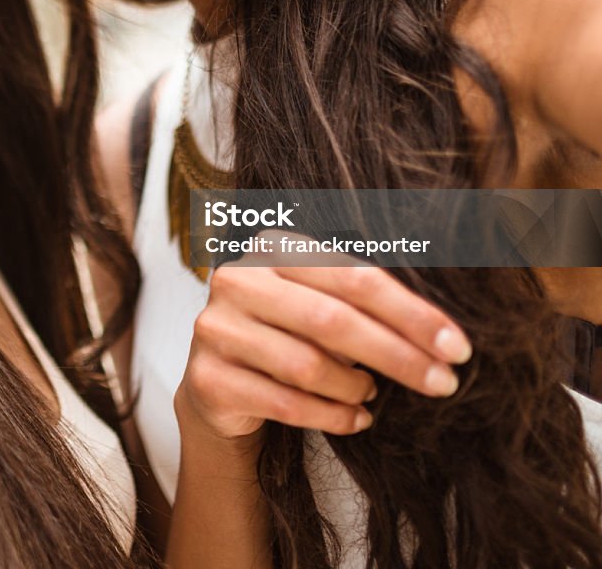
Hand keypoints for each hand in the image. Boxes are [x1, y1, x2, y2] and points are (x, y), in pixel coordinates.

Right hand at [177, 250, 471, 441]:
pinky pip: (287, 403)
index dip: (410, 313)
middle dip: (398, 355)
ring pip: (308, 365)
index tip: (457, 347)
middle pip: (332, 319)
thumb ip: (361, 302)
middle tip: (444, 383)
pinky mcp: (208, 378)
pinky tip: (355, 419)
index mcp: (270, 247)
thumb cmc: (286, 334)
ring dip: (356, 388)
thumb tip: (443, 334)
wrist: (219, 384)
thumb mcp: (317, 302)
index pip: (352, 276)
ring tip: (370, 394)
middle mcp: (236, 279)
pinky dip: (333, 416)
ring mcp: (216, 328)